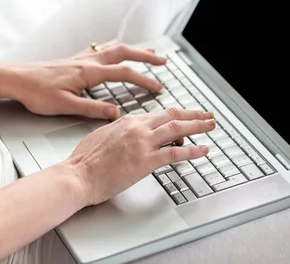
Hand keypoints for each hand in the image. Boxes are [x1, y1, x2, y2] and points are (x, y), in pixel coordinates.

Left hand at [5, 41, 166, 118]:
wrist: (15, 79)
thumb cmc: (36, 93)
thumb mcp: (65, 106)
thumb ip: (92, 109)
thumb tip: (116, 113)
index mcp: (89, 73)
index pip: (124, 73)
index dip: (144, 80)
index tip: (158, 87)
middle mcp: (87, 61)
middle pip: (124, 53)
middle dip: (145, 56)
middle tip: (162, 60)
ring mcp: (80, 58)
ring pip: (113, 48)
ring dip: (132, 49)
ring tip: (146, 51)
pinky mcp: (73, 60)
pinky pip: (99, 49)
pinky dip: (113, 48)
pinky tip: (113, 49)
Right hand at [64, 108, 214, 205]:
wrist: (77, 175)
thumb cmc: (84, 161)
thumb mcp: (101, 136)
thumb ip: (117, 132)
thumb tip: (124, 134)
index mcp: (126, 121)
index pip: (157, 114)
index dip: (175, 115)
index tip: (185, 115)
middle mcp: (137, 127)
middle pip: (172, 115)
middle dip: (193, 114)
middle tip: (207, 115)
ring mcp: (142, 143)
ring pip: (177, 128)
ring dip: (198, 126)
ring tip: (211, 126)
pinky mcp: (145, 161)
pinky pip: (175, 152)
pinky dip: (193, 150)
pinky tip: (204, 149)